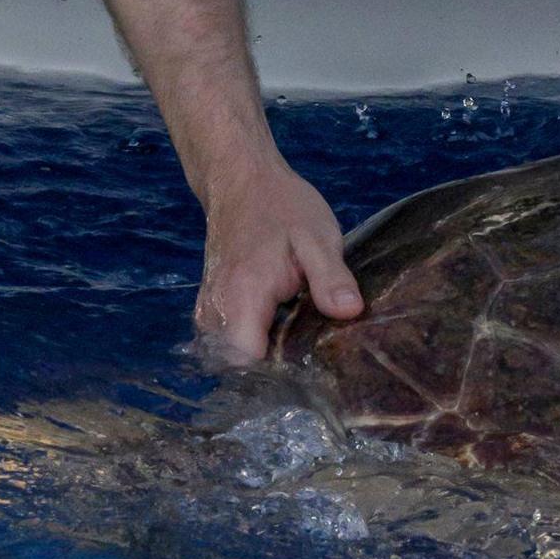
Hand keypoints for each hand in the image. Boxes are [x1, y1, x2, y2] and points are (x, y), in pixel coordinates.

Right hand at [194, 157, 362, 361]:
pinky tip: (283, 338)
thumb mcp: (318, 237)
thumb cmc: (282, 207)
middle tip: (315, 370)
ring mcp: (208, 309)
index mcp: (243, 295)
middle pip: (236, 368)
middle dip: (273, 376)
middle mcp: (216, 309)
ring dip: (262, 361)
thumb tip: (351, 312)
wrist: (241, 180)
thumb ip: (331, 277)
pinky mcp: (210, 307)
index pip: (246, 364)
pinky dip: (251, 345)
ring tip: (302, 356)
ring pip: (229, 358)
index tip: (312, 378)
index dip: (278, 378)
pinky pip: (225, 342)